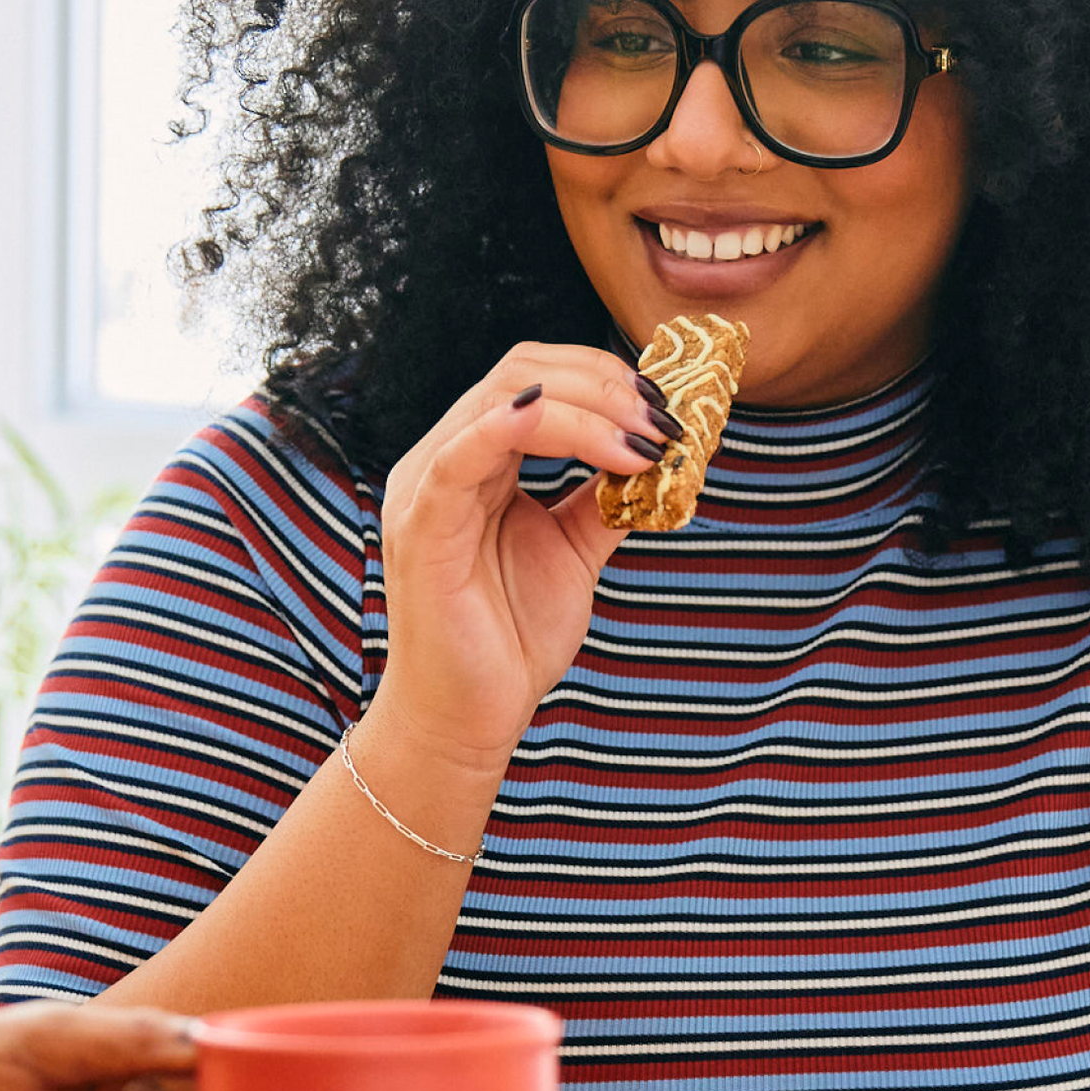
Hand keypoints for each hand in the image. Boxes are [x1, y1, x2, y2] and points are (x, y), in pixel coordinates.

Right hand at [370, 343, 671, 768]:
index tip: (668, 411)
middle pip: (522, 373)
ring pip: (503, 402)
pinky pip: (460, 456)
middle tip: (665, 421)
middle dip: (605, 386)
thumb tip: (658, 457)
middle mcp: (446, 460)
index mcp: (478, 459)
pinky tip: (568, 426)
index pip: (537, 379)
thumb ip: (604, 499)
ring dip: (587, 409)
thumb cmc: (509, 639)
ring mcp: (427, 488)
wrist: (467, 717)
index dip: (605, 379)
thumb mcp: (575, 551)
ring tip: (645, 441)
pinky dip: (513, 427)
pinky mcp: (422, 526)